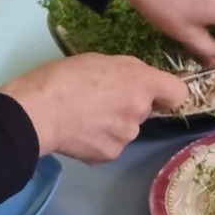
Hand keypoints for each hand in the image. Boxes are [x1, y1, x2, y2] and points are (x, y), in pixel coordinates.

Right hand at [0, 54, 188, 162]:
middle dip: (128, 105)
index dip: (167, 92)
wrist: (36, 113)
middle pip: (145, 110)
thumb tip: (136, 82)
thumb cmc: (64, 77)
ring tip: (84, 116)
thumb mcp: (98, 59)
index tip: (154, 92)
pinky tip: (79, 132)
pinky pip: (110, 145)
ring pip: (126, 128)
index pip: (178, 92)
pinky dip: (98, 140)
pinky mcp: (109, 155)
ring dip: (112, 123)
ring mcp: (126, 137)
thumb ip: (126, 71)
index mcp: (141, 84)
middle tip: (99, 99)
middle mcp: (140, 112)